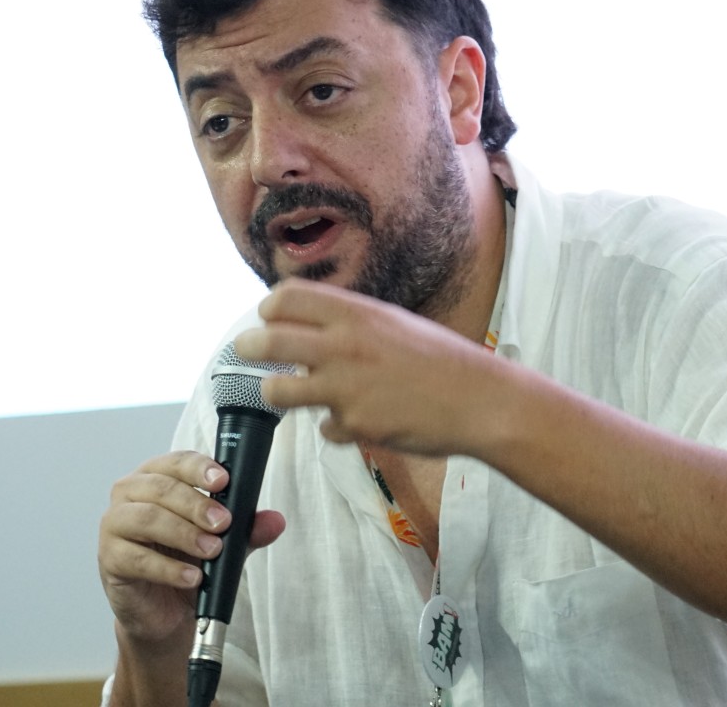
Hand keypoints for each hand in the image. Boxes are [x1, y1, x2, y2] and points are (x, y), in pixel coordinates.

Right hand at [98, 450, 286, 648]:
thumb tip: (275, 521)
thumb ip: (246, 530)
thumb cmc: (187, 562)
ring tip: (211, 551)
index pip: (176, 461)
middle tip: (224, 524)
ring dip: (184, 534)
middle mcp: (130, 493)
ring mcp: (115, 525)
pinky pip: (136, 558)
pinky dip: (168, 568)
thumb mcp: (224, 544)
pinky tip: (191, 578)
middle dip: (196, 504)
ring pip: (146, 518)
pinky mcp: (110, 558)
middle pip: (160, 488)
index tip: (223, 481)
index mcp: (156, 477)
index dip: (199, 468)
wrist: (165, 612)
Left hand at [232, 278, 504, 455]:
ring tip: (285, 395)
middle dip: (247, 348)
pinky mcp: (354, 426)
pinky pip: (325, 428)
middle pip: (266, 342)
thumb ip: (351, 322)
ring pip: (277, 391)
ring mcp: (345, 388)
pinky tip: (358, 421)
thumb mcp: (393, 323)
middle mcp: (343, 346)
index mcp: (355, 313)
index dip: (270, 309)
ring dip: (277, 394)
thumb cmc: (441, 359)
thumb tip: (310, 324)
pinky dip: (336, 427)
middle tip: (245, 352)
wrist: (481, 400)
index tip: (269, 319)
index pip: (285, 298)